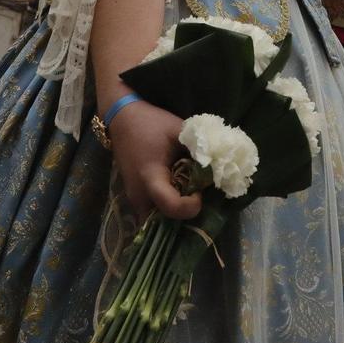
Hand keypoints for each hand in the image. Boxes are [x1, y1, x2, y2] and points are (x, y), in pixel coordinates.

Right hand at [108, 100, 202, 223]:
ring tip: (190, 198)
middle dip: (184, 217)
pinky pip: (152, 213)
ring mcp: (134, 198)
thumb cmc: (151, 123)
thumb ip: (200, 148)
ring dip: (175, 215)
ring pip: (157, 221)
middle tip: (199, 199)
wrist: (122, 119)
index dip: (190, 206)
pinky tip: (178, 194)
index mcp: (150, 178)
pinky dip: (166, 210)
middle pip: (163, 223)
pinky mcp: (135, 196)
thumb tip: (221, 165)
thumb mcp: (179, 130)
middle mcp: (139, 195)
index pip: (172, 207)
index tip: (200, 191)